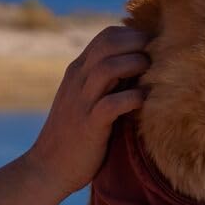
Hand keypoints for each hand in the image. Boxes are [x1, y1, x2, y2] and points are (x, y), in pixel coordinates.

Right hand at [23, 24, 148, 194]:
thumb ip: (105, 81)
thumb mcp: (85, 99)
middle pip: (108, 44)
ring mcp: (81, 102)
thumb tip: (139, 67)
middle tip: (158, 57)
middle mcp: (77, 81)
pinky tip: (143, 101)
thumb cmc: (74, 134)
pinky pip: (112, 104)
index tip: (153, 49)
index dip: (133, 36)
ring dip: (135, 65)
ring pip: (108, 68)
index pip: (106, 37)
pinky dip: (132, 98)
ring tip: (151, 74)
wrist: (47, 168)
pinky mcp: (89, 125)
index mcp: (77, 71)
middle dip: (138, 44)